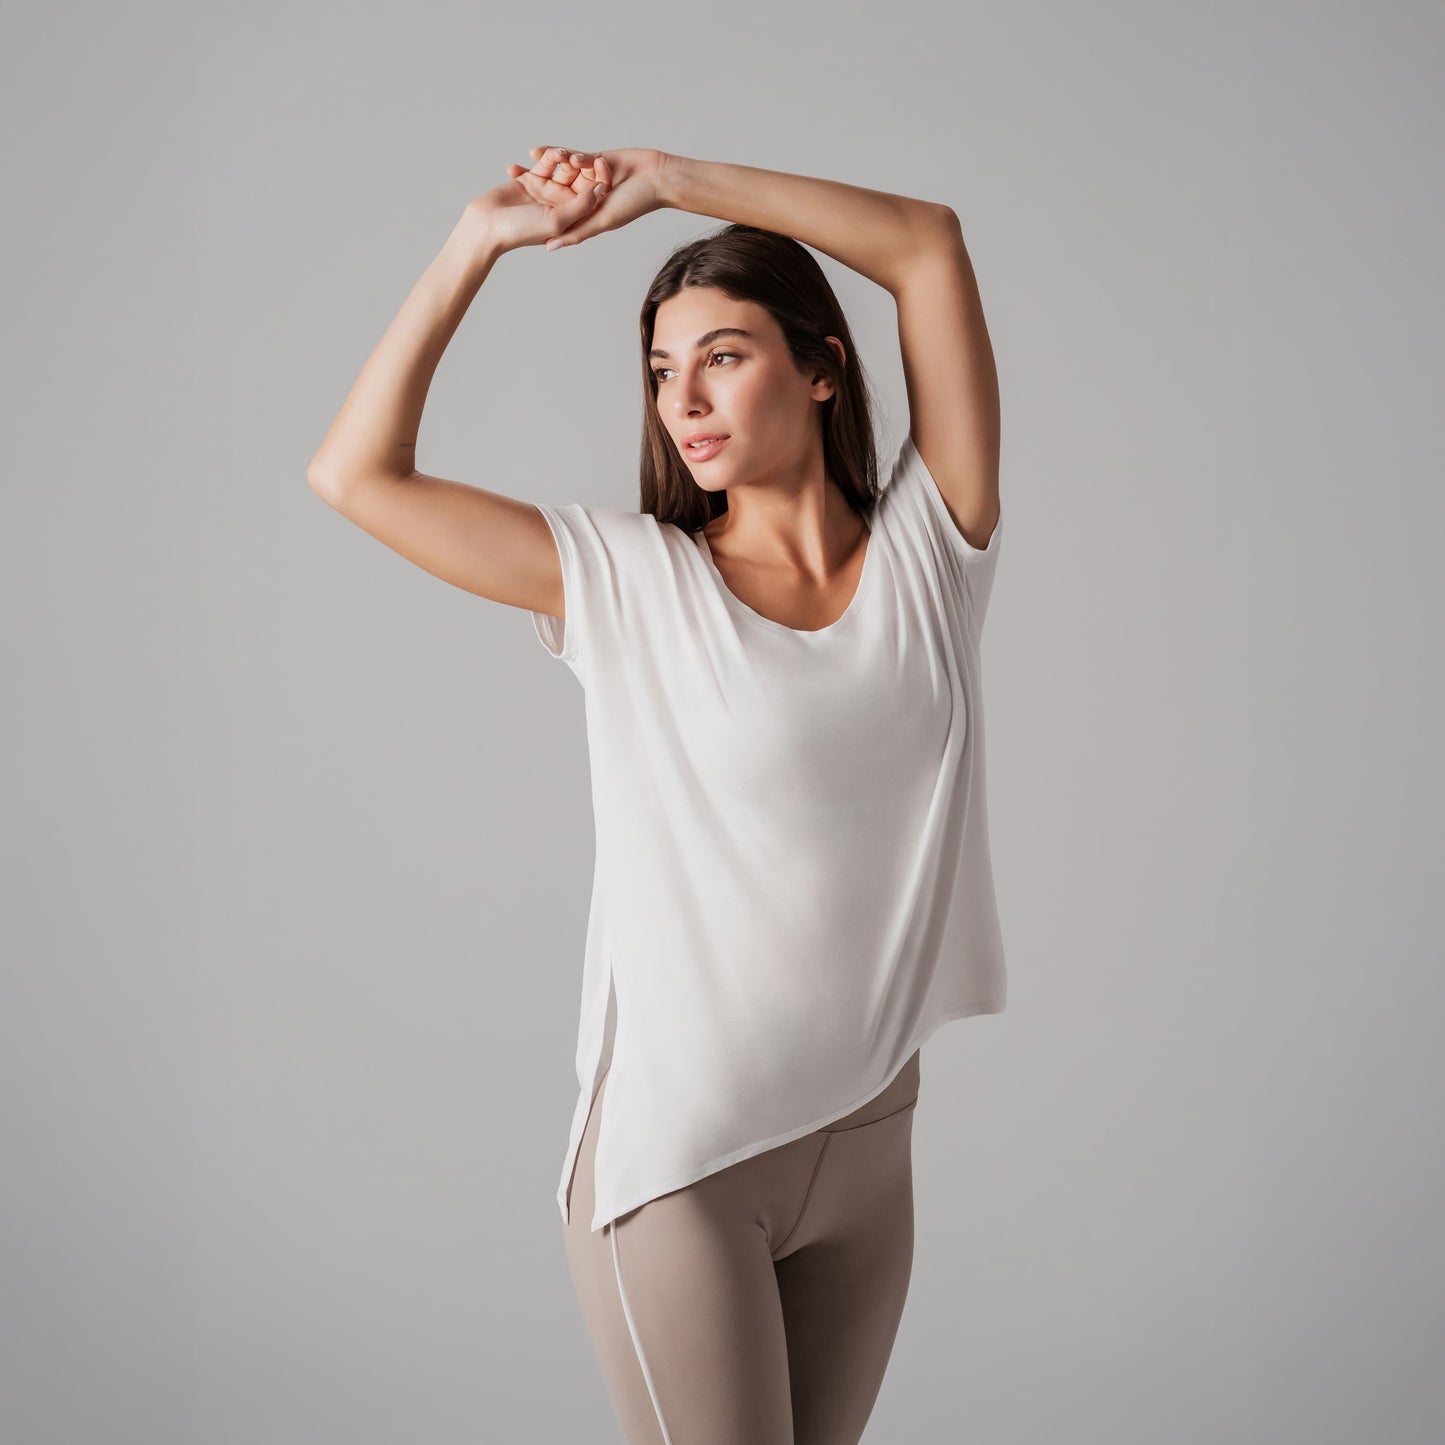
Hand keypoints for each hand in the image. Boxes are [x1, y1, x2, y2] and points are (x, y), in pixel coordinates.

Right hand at [464, 156, 610, 255]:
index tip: (600, 163)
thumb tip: (601, 188)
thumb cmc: (522, 230)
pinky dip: (540, 156)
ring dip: (558, 157)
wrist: (488, 226)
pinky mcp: (530, 180)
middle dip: (578, 163)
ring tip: (555, 153)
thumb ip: (580, 205)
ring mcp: (546, 191)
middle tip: (573, 155)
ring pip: (560, 167)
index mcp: (573, 216)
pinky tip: (536, 153)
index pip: (593, 194)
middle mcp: (562, 203)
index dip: (599, 177)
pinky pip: (541, 163)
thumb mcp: (556, 220)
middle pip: (578, 177)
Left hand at [505, 146, 667, 251]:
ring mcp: (589, 179)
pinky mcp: (595, 161)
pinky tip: (536, 151)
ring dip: (539, 171)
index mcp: (586, 215)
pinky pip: (571, 157)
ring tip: (515, 168)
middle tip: (506, 184)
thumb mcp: (600, 221)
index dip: (534, 213)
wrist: (655, 177)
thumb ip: (575, 232)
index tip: (510, 211)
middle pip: (553, 194)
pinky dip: (555, 155)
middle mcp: (586, 199)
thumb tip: (548, 247)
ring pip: (560, 175)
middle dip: (531, 188)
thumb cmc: (633, 204)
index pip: (555, 215)